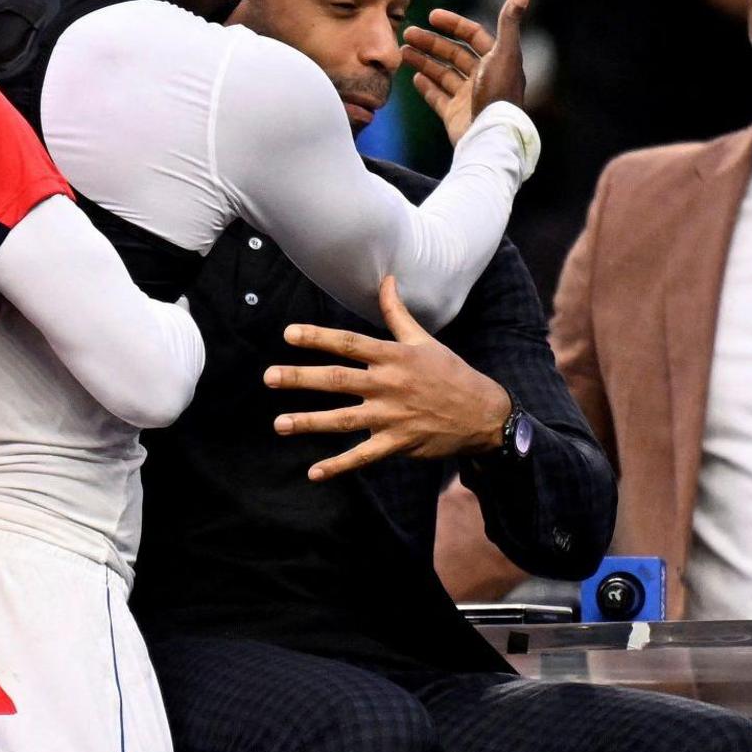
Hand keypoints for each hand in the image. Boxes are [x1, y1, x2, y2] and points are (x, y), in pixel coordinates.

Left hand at [265, 276, 512, 480]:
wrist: (483, 413)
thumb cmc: (450, 373)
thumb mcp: (424, 341)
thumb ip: (398, 313)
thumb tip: (387, 280)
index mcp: (394, 356)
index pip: (349, 343)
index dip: (318, 337)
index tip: (289, 334)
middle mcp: (389, 385)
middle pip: (338, 379)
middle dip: (301, 378)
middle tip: (269, 377)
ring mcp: (392, 416)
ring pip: (344, 419)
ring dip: (310, 422)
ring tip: (279, 424)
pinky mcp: (398, 444)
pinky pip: (363, 456)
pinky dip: (338, 466)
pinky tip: (314, 472)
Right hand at [403, 0, 529, 142]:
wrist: (490, 135)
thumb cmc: (499, 93)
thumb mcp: (505, 54)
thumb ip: (509, 23)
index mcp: (496, 61)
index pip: (473, 35)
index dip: (453, 24)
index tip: (431, 16)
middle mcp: (482, 77)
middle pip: (453, 54)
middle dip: (431, 43)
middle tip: (407, 33)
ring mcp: (468, 97)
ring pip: (442, 74)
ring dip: (423, 61)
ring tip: (402, 52)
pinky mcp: (455, 115)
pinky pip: (438, 98)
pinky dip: (426, 87)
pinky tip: (414, 76)